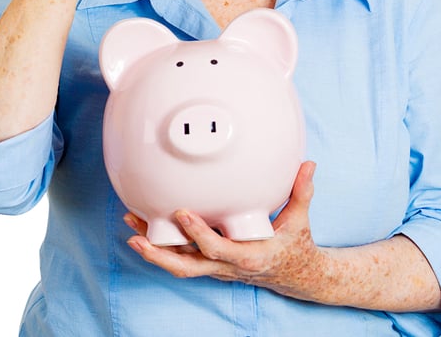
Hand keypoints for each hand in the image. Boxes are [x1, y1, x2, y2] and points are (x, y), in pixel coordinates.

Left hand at [124, 162, 324, 297]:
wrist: (298, 276)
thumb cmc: (296, 245)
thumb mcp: (300, 220)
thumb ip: (302, 191)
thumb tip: (308, 165)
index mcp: (248, 255)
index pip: (217, 248)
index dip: (198, 233)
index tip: (182, 213)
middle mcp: (228, 266)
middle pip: (187, 266)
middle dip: (160, 254)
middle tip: (137, 234)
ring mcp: (217, 268)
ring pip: (180, 266)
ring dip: (154, 250)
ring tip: (132, 228)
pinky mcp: (211, 265)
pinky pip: (183, 259)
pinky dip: (162, 248)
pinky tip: (145, 229)